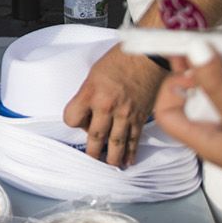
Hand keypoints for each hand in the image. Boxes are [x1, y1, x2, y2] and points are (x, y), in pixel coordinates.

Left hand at [63, 44, 166, 167]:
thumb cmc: (121, 59)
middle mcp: (107, 106)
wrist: (149, 56)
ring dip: (111, 158)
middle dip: (92, 151)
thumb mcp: (95, 73)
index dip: (72, 121)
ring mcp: (125, 114)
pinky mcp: (140, 117)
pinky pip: (134, 139)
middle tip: (91, 159)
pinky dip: (131, 152)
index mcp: (91, 93)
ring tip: (109, 166)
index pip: (72, 118)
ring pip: (116, 143)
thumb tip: (89, 112)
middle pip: (94, 136)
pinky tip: (128, 161)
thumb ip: (89, 94)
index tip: (77, 121)